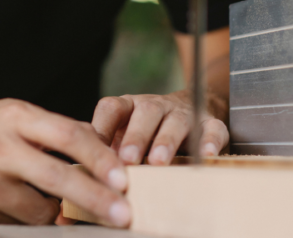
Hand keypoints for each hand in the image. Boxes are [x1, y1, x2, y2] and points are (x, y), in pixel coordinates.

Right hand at [0, 99, 130, 226]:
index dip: (99, 158)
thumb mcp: (12, 113)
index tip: (123, 178)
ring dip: (58, 212)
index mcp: (13, 116)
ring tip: (58, 202)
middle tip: (123, 215)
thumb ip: (52, 130)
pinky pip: (15, 225)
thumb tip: (100, 147)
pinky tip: (21, 205)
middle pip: (58, 178)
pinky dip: (28, 219)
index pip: (67, 136)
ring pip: (40, 211)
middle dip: (96, 200)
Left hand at [91, 90, 228, 165]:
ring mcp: (183, 113)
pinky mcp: (210, 123)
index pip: (112, 107)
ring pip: (175, 121)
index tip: (92, 150)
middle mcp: (155, 106)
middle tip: (127, 159)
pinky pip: (212, 129)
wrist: (191, 108)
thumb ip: (107, 151)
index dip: (102, 127)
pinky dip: (209, 141)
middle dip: (135, 136)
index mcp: (130, 107)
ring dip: (166, 141)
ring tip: (158, 161)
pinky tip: (204, 155)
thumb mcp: (125, 134)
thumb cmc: (148, 130)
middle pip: (145, 113)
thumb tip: (80, 185)